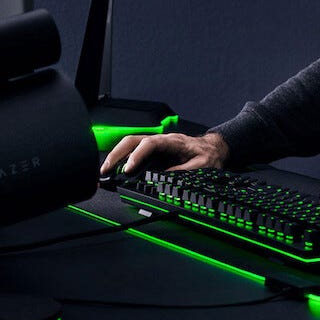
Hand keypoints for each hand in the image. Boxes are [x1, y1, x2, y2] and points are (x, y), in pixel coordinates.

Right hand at [100, 132, 228, 175]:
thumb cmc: (208, 155)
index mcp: (172, 141)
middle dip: (117, 154)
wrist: (214, 148)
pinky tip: (116, 170)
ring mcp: (156, 145)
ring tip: (105, 171)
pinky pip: (135, 152)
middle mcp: (161, 140)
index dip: (137, 155)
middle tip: (106, 169)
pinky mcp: (154, 152)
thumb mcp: (202, 166)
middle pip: (133, 140)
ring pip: (131, 145)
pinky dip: (123, 159)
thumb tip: (165, 178)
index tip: (129, 168)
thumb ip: (185, 171)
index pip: (150, 143)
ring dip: (117, 156)